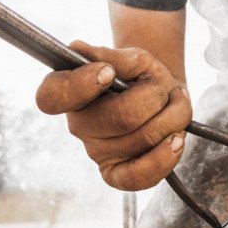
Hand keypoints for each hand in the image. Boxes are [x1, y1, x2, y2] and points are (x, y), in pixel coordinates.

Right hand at [35, 40, 191, 190]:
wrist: (164, 98)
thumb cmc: (142, 78)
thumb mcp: (133, 59)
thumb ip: (112, 57)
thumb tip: (78, 50)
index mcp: (70, 93)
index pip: (51, 97)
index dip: (79, 85)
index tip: (108, 72)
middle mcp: (79, 125)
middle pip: (122, 117)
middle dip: (154, 96)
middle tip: (159, 86)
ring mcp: (97, 153)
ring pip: (145, 138)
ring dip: (173, 116)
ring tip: (173, 103)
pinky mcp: (116, 175)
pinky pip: (139, 176)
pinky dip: (165, 156)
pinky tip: (176, 139)